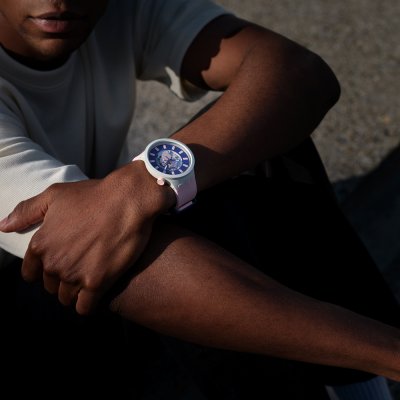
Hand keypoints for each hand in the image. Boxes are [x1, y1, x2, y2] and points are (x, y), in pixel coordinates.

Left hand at [0, 163, 174, 314]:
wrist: (127, 200)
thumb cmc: (93, 195)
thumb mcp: (55, 195)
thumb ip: (27, 211)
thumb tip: (3, 226)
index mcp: (41, 244)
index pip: (31, 273)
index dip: (44, 270)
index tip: (60, 264)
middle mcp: (54, 263)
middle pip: (51, 286)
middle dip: (62, 280)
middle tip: (80, 267)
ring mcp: (74, 274)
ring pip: (67, 297)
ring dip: (76, 292)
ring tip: (90, 279)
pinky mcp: (97, 282)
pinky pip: (85, 307)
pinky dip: (88, 304)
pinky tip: (96, 293)